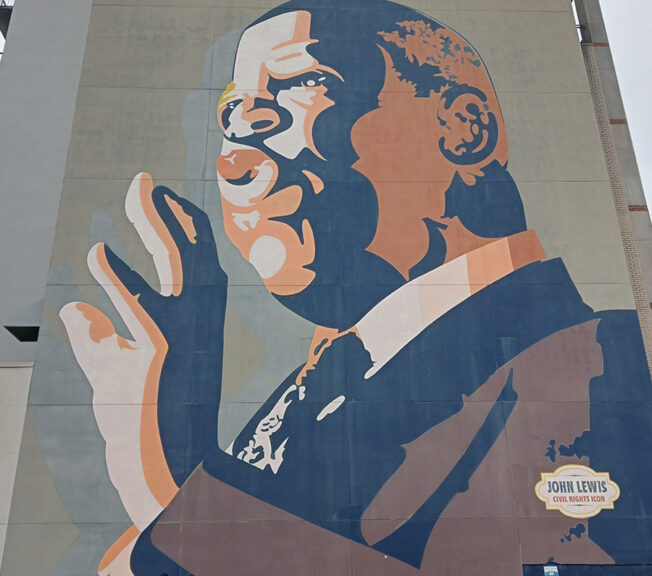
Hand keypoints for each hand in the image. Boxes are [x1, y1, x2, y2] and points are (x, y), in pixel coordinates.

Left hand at [60, 173, 226, 527]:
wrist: (162, 468)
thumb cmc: (142, 416)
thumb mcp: (115, 370)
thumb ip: (95, 335)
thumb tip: (70, 308)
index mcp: (197, 321)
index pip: (196, 261)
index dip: (179, 225)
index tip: (159, 198)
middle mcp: (200, 322)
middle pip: (190, 250)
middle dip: (167, 211)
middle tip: (145, 180)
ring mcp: (184, 335)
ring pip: (176, 262)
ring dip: (155, 221)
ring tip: (138, 191)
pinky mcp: (160, 353)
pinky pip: (138, 304)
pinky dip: (117, 275)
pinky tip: (97, 252)